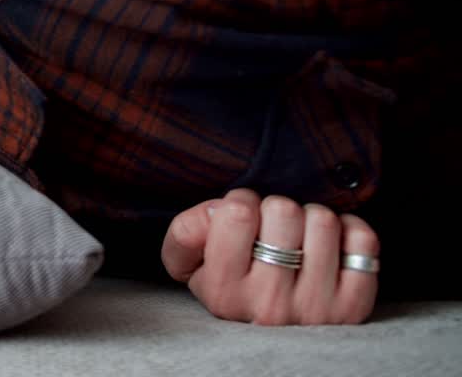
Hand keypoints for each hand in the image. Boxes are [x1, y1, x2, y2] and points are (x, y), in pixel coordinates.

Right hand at [160, 189, 378, 324]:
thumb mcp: (191, 266)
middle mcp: (269, 304)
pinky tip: (329, 246)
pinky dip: (349, 231)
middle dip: (276, 209)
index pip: (237, 214)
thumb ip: (186, 232)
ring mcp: (316, 308)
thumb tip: (216, 208)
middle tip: (271, 229)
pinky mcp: (353, 306)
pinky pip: (362, 240)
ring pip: (322, 221)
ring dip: (310, 219)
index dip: (240, 201)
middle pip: (282, 210)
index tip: (242, 217)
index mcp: (224, 291)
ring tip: (300, 239)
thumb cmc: (233, 288)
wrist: (275, 346)